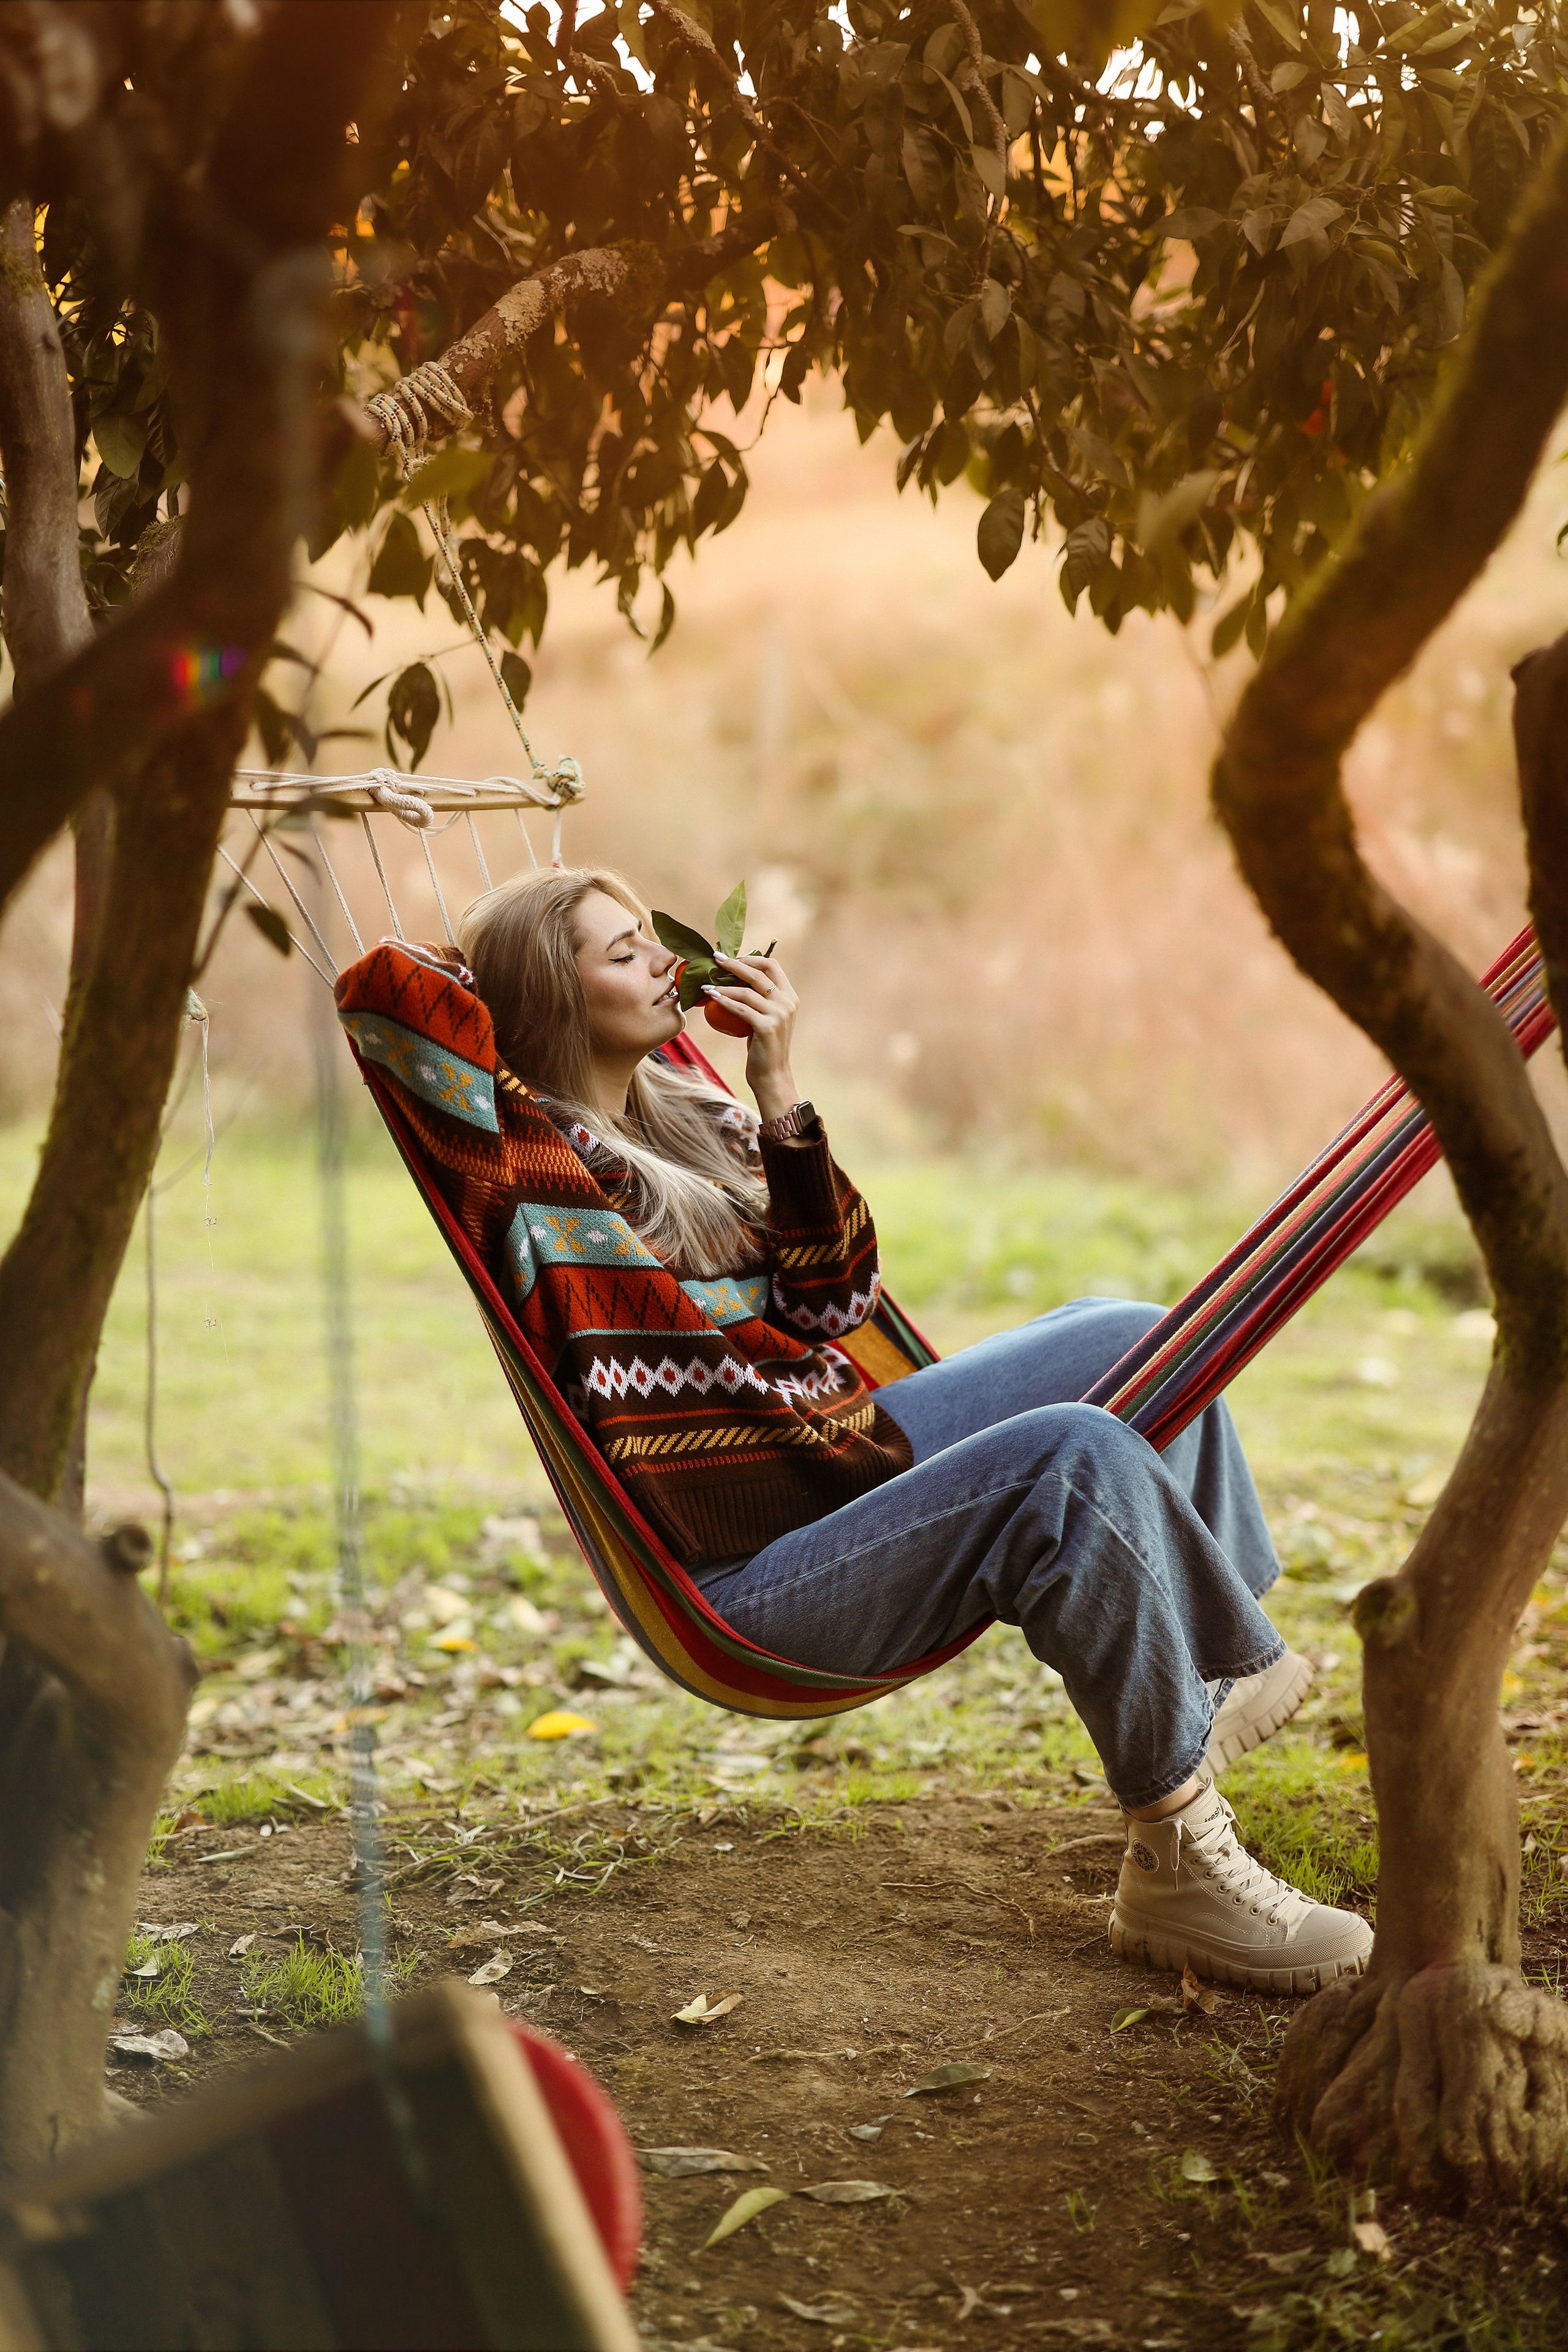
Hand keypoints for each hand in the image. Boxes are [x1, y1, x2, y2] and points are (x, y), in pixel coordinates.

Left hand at [704, 953, 801, 1124]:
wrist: (771, 1075)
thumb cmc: (764, 1047)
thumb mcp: (765, 1018)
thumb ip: (758, 1000)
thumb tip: (733, 979)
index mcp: (789, 996)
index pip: (772, 965)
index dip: (750, 958)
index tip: (731, 957)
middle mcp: (787, 1002)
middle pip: (759, 973)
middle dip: (734, 963)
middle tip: (715, 958)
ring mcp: (779, 1014)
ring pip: (747, 990)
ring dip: (723, 984)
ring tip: (706, 983)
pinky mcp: (767, 1027)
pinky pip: (740, 1008)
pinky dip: (723, 999)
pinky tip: (711, 995)